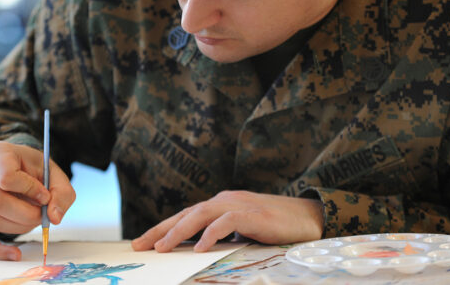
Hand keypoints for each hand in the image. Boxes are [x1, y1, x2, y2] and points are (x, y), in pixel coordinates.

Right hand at [0, 141, 75, 259]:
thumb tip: (54, 217)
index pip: (6, 177)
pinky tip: (15, 253)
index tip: (44, 194)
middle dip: (25, 213)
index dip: (29, 189)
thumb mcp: (54, 173)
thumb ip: (61, 193)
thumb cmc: (35, 168)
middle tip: (42, 215)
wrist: (20, 168)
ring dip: (18, 226)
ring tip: (34, 219)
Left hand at [131, 190, 322, 252]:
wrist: (310, 217)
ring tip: (163, 248)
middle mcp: (226, 200)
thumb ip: (223, 235)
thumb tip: (198, 249)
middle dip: (161, 229)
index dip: (163, 228)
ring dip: (180, 231)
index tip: (141, 242)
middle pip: (187, 213)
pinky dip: (212, 233)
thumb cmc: (277, 226)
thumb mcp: (243, 231)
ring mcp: (240, 205)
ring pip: (202, 214)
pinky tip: (200, 248)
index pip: (186, 215)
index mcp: (222, 204)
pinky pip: (228, 221)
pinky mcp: (254, 215)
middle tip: (140, 245)